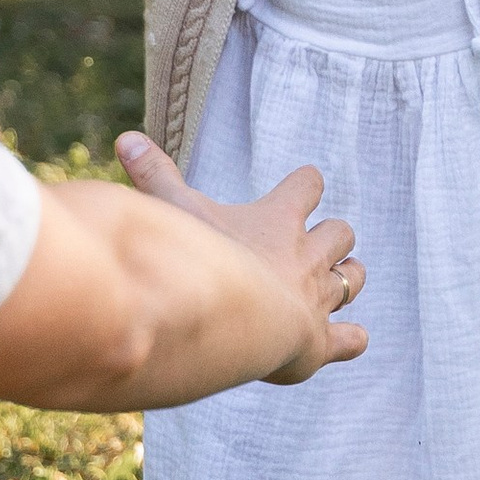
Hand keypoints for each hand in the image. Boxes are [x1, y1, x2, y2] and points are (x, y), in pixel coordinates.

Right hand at [114, 132, 367, 384]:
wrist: (239, 316)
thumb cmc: (206, 258)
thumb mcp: (175, 210)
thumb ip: (154, 176)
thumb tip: (126, 138)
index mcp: (279, 218)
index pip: (308, 185)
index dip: (307, 185)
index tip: (305, 185)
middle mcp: (308, 255)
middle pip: (341, 232)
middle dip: (335, 235)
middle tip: (321, 241)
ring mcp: (318, 299)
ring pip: (353, 279)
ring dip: (349, 277)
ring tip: (343, 278)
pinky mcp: (321, 341)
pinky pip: (351, 339)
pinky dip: (352, 339)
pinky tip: (351, 339)